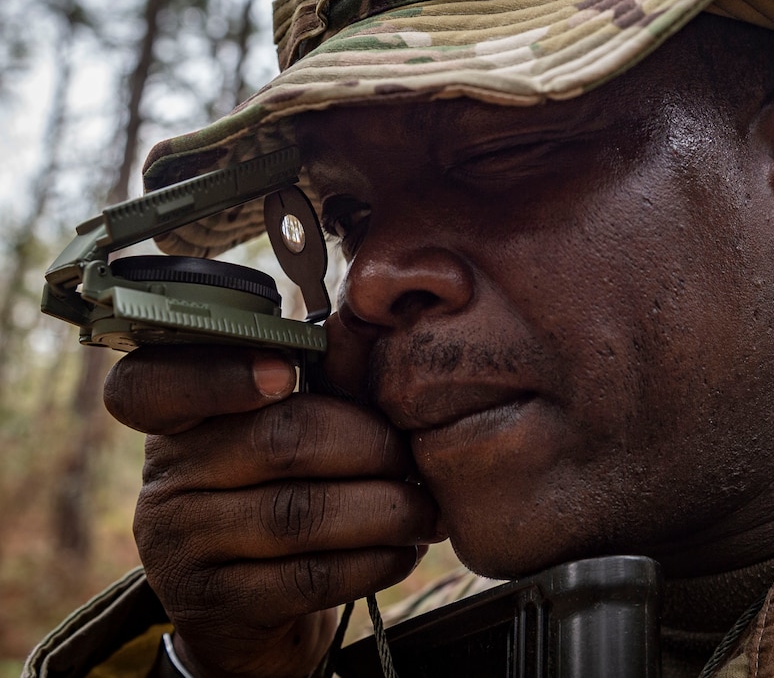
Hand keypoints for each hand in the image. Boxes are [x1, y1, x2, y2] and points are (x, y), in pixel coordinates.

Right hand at [105, 346, 440, 677]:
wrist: (245, 611)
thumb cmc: (278, 494)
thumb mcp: (271, 436)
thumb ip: (309, 390)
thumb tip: (380, 355)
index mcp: (178, 418)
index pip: (155, 384)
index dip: (221, 374)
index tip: (286, 373)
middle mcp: (167, 478)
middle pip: (277, 442)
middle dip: (369, 446)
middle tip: (413, 457)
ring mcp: (181, 546)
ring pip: (300, 514)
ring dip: (386, 510)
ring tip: (425, 511)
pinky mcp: (217, 605)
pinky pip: (310, 576)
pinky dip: (373, 561)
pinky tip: (403, 551)